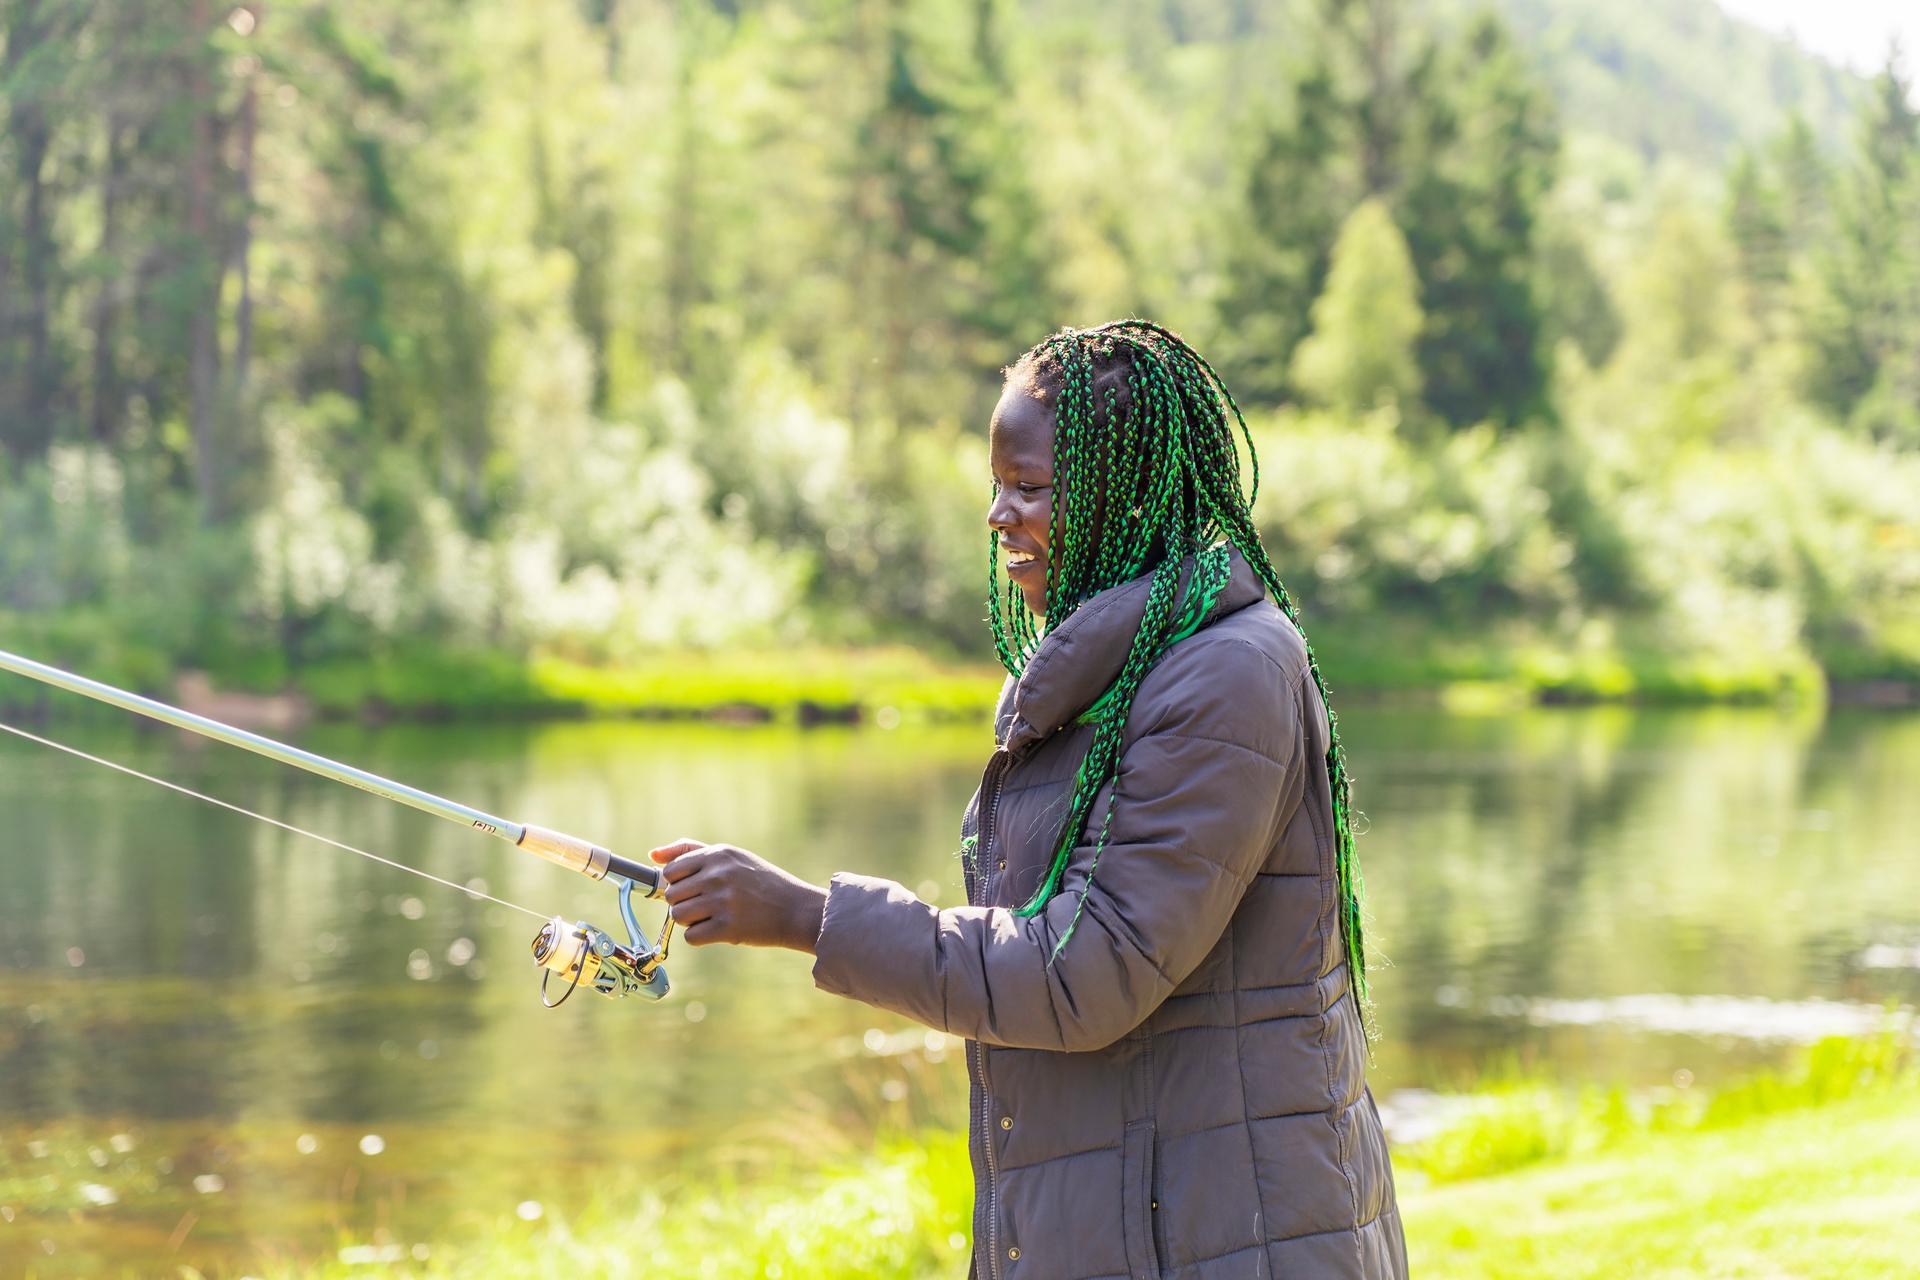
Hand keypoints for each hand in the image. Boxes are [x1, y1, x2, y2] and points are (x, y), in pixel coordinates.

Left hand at [649, 838, 827, 952]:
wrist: (796, 909)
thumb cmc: (761, 882)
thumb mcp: (731, 857)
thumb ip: (691, 851)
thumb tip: (653, 854)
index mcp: (718, 855)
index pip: (671, 870)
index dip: (677, 883)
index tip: (692, 889)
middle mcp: (719, 875)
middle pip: (671, 895)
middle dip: (683, 903)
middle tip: (705, 905)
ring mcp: (723, 902)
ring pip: (677, 916)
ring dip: (690, 921)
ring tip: (711, 917)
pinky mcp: (728, 928)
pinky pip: (691, 936)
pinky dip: (700, 937)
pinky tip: (718, 930)